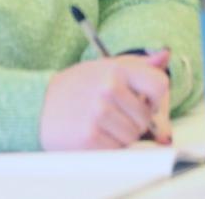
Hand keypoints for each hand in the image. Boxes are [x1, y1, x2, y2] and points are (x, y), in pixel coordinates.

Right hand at [39, 49, 171, 149]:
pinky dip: (109, 146)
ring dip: (122, 135)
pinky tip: (95, 133)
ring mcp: (98, 113)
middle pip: (146, 117)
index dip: (158, 98)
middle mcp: (108, 89)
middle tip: (117, 114)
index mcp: (117, 69)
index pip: (159, 84)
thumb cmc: (78, 85)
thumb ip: (138, 65)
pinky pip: (116, 149)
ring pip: (132, 136)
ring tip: (104, 123)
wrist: (39, 104)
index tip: (147, 102)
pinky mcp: (88, 137)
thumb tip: (165, 56)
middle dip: (136, 121)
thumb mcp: (106, 66)